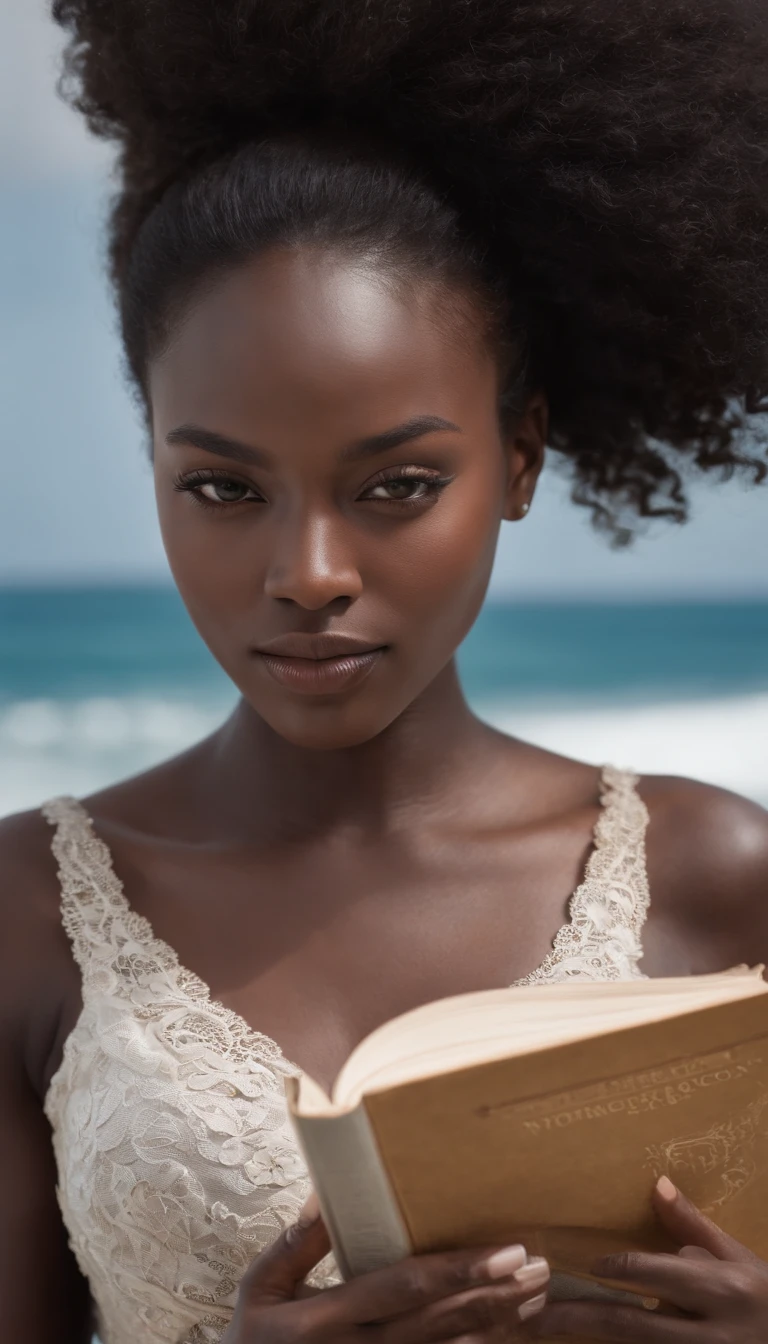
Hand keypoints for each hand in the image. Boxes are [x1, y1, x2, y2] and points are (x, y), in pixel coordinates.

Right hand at [221, 1192, 550, 1342]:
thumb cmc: (252, 1339)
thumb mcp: (260, 1288)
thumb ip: (296, 1242)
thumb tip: (327, 1190)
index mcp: (324, 1320)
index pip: (402, 1289)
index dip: (456, 1271)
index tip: (503, 1251)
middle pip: (437, 1324)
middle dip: (491, 1296)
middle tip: (538, 1269)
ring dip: (495, 1325)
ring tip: (536, 1296)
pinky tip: (503, 1335)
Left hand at [531, 1175, 767, 1340]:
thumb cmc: (766, 1298)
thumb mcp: (737, 1258)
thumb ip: (693, 1226)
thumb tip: (657, 1184)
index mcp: (720, 1290)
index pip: (658, 1275)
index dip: (620, 1269)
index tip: (588, 1263)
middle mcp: (707, 1333)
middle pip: (632, 1325)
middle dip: (577, 1317)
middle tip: (531, 1312)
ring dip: (586, 1338)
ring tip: (540, 1329)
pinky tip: (580, 1342)